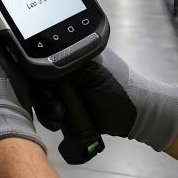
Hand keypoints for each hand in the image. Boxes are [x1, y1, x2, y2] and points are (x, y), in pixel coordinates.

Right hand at [33, 48, 177, 151]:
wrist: (139, 117)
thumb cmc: (122, 90)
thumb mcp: (96, 74)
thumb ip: (69, 65)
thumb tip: (42, 63)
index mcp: (75, 54)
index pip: (45, 58)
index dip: (38, 72)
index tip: (46, 87)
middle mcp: (68, 70)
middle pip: (40, 80)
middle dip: (42, 95)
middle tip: (54, 105)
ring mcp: (68, 91)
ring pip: (43, 97)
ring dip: (46, 108)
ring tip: (59, 117)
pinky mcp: (69, 109)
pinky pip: (50, 112)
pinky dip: (50, 118)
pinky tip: (58, 123)